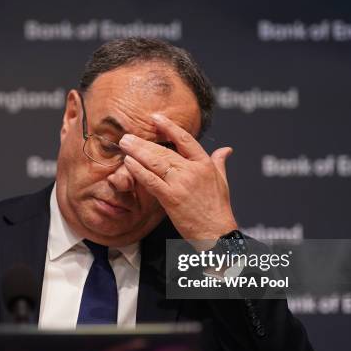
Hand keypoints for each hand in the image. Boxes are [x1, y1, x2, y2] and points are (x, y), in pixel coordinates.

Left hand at [119, 113, 237, 240]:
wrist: (216, 232)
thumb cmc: (218, 208)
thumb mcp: (222, 180)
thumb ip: (219, 162)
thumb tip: (226, 149)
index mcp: (204, 163)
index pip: (184, 139)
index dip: (169, 127)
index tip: (155, 118)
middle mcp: (192, 170)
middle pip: (164, 150)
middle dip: (143, 142)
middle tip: (127, 136)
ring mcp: (180, 184)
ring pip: (155, 162)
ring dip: (137, 152)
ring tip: (124, 144)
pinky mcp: (171, 198)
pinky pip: (151, 180)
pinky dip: (138, 170)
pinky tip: (128, 163)